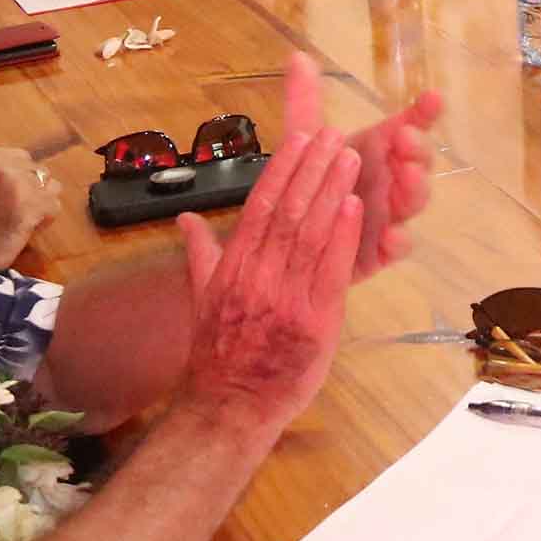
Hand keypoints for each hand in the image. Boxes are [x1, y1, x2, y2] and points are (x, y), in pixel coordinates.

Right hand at [0, 147, 61, 269]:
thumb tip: (27, 171)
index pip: (20, 158)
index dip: (18, 180)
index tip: (6, 199)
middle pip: (37, 170)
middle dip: (31, 191)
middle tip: (12, 213)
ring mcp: (16, 180)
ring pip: (50, 187)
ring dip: (39, 205)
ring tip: (17, 222)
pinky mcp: (32, 202)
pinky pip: (53, 207)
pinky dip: (43, 222)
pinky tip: (23, 231)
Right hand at [175, 126, 366, 430]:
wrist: (229, 408)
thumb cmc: (219, 355)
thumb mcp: (203, 300)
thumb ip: (200, 255)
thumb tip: (185, 221)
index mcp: (232, 269)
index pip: (258, 206)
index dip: (282, 168)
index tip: (302, 136)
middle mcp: (257, 278)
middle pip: (287, 211)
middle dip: (312, 168)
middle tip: (335, 133)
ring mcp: (285, 299)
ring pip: (310, 233)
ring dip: (332, 191)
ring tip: (351, 157)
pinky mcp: (315, 322)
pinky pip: (330, 271)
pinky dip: (342, 236)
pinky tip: (355, 206)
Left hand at [278, 50, 441, 279]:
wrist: (288, 236)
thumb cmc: (308, 183)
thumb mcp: (301, 141)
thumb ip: (304, 102)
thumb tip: (296, 57)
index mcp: (376, 151)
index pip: (408, 126)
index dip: (423, 113)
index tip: (433, 98)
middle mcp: (388, 181)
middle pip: (417, 163)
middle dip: (418, 150)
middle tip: (406, 139)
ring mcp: (387, 215)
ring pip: (412, 202)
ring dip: (415, 189)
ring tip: (407, 177)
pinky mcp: (378, 251)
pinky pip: (396, 249)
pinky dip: (398, 242)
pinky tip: (391, 235)